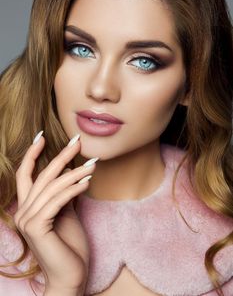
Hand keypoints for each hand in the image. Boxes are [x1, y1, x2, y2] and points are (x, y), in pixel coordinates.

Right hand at [14, 132, 95, 292]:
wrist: (71, 276)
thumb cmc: (69, 246)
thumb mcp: (68, 213)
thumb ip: (65, 195)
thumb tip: (70, 172)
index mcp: (28, 207)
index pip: (25, 175)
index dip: (31, 154)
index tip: (41, 136)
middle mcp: (23, 212)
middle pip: (42, 176)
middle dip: (60, 156)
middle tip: (77, 141)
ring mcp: (28, 220)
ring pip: (52, 187)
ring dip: (74, 173)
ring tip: (92, 164)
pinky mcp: (37, 227)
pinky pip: (58, 201)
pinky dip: (73, 189)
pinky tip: (87, 181)